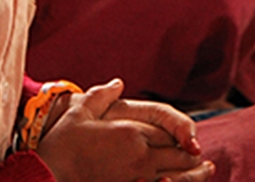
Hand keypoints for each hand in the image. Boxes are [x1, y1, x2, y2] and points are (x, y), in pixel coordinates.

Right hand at [37, 78, 214, 181]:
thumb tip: (119, 83)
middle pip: (179, 156)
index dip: (185, 135)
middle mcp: (140, 155)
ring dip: (193, 175)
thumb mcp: (81, 111)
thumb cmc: (64, 143)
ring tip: (205, 171)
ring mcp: (137, 177)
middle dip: (193, 157)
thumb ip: (103, 95)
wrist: (49, 175)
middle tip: (203, 158)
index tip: (193, 139)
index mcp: (132, 132)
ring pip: (177, 178)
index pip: (170, 132)